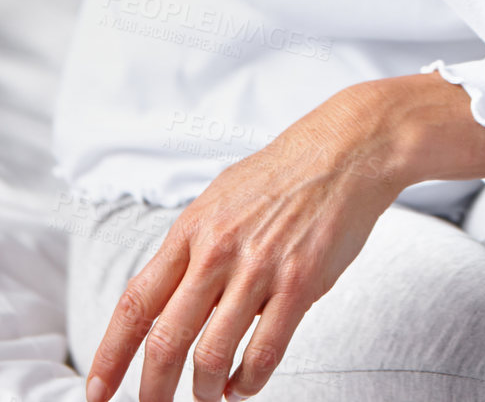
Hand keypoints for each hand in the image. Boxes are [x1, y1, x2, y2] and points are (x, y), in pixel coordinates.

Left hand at [84, 82, 421, 401]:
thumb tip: (169, 295)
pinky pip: (264, 353)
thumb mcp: (222, 197)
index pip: (135, 304)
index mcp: (192, 229)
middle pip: (166, 341)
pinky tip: (245, 383)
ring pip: (211, 357)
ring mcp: (259, 268)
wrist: (347, 148)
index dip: (110, 356)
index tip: (96, 392)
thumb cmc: (286, 172)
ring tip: (209, 397)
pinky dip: (248, 382)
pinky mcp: (300, 283)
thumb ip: (194, 245)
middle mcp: (218, 250)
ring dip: (204, 392)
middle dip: (152, 392)